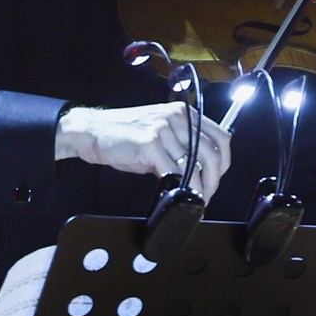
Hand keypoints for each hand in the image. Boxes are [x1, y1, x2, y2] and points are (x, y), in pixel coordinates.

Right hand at [56, 102, 231, 201]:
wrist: (91, 131)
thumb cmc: (123, 136)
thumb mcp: (160, 135)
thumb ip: (181, 148)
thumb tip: (199, 172)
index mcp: (184, 114)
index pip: (221, 137)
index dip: (224, 162)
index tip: (218, 178)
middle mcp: (177, 118)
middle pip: (212, 154)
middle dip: (214, 181)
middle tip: (208, 196)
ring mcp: (164, 129)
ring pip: (195, 166)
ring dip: (199, 189)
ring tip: (195, 201)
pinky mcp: (150, 143)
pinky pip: (174, 171)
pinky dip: (181, 188)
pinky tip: (179, 195)